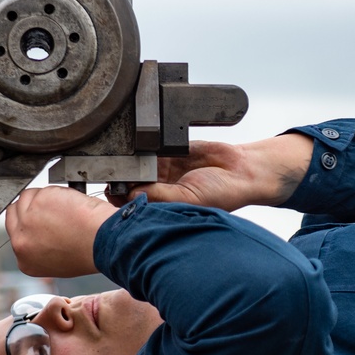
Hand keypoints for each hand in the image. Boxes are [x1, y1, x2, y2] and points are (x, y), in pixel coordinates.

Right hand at [4, 186, 117, 277]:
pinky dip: (56, 192)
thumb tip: (40, 232)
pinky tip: (69, 203)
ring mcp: (26, 220)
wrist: (101, 241)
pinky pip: (43, 189)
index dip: (29, 223)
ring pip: (26, 197)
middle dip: (30, 208)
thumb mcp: (57, 261)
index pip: (16, 234)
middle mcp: (20, 242)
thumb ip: (40, 248)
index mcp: (25, 260)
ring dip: (43, 198)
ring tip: (63, 208)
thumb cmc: (89, 252)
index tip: (41, 220)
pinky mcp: (37, 201)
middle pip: (14, 213)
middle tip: (49, 209)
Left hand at [108, 133, 312, 211]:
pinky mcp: (168, 153)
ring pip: (135, 166)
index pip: (133, 206)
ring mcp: (161, 172)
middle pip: (128, 184)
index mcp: (162, 209)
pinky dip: (142, 147)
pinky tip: (138, 145)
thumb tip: (131, 194)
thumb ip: (161, 196)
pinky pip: (148, 149)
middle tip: (114, 170)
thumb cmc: (223, 194)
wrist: (242, 170)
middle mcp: (158, 192)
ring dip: (130, 161)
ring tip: (124, 156)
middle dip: (121, 177)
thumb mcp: (189, 198)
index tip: (112, 188)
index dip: (121, 197)